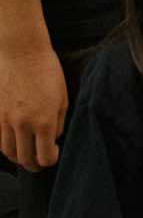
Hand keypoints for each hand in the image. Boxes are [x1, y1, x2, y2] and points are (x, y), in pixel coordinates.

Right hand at [0, 37, 65, 169]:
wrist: (20, 52)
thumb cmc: (46, 70)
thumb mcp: (62, 98)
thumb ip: (58, 122)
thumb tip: (53, 138)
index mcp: (44, 122)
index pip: (45, 157)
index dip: (51, 160)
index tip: (55, 154)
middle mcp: (22, 124)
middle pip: (25, 159)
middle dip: (35, 165)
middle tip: (40, 162)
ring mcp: (5, 119)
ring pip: (8, 152)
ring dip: (18, 157)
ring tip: (26, 155)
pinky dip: (6, 145)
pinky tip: (14, 141)